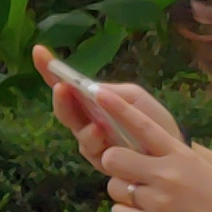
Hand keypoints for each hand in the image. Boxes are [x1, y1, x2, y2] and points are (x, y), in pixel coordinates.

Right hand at [34, 46, 176, 163]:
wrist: (173, 153)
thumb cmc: (154, 123)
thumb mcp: (136, 99)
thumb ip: (113, 93)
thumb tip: (89, 89)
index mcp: (95, 101)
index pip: (68, 84)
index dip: (50, 69)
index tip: (37, 51)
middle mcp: (87, 119)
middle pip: (64, 108)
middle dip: (60, 98)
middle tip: (61, 87)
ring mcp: (92, 140)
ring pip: (75, 130)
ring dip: (81, 123)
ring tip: (89, 117)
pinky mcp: (100, 160)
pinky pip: (89, 149)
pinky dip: (93, 139)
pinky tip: (99, 132)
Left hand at [57, 55, 211, 211]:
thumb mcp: (202, 167)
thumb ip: (170, 157)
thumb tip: (140, 150)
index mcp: (181, 154)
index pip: (142, 125)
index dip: (117, 108)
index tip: (97, 92)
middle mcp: (167, 173)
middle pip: (112, 157)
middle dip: (115, 164)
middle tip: (131, 173)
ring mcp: (160, 201)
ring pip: (114, 187)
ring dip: (124, 192)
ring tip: (148, 200)